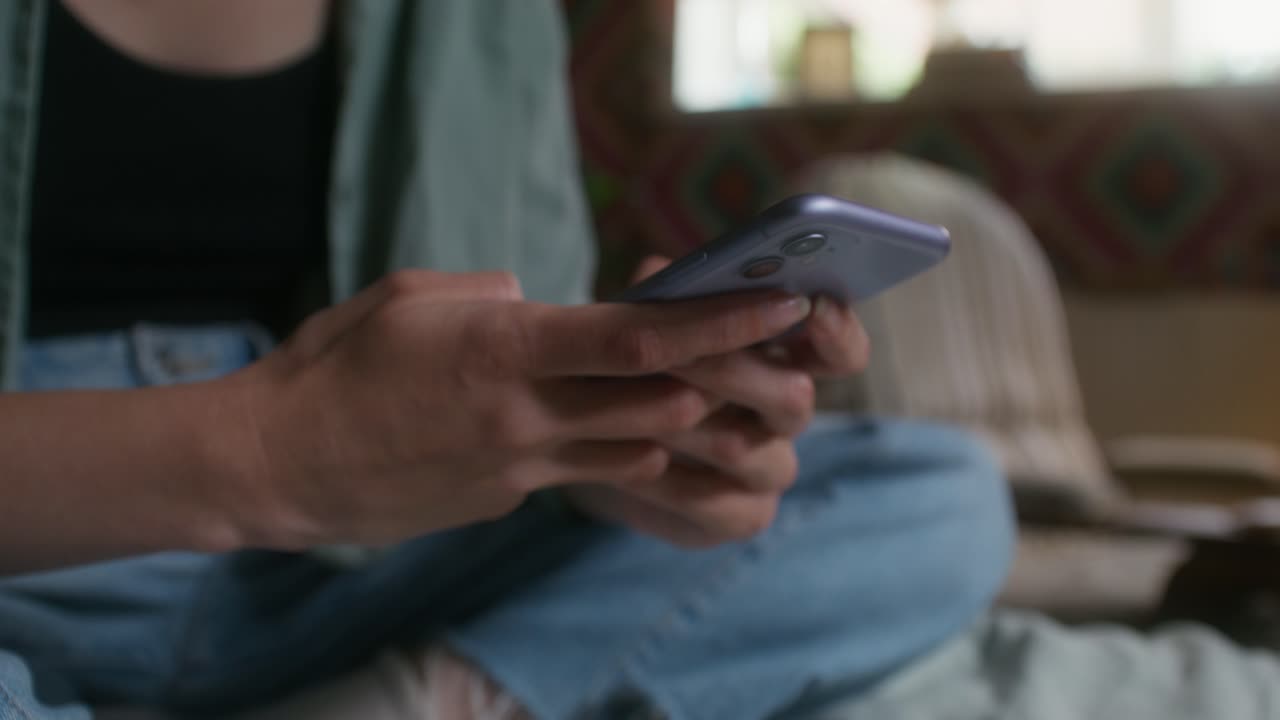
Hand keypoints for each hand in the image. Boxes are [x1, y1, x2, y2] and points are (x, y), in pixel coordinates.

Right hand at [222, 269, 812, 548]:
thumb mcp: (411, 297)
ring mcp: (518, 469)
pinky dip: (606, 450)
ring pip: (631, 449)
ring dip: (674, 424)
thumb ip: (491, 296)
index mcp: (503, 349)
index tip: (774, 305)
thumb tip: (538, 302)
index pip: (635, 338)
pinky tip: (603, 430)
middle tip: (769, 354)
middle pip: (655, 401)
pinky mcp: (506, 501)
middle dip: (720, 377)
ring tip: (709, 397)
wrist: (279, 464)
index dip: (715, 322)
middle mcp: (524, 416)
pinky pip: (576, 473)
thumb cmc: (335, 365)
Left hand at [564, 256, 868, 547]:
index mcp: (785, 358)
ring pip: (744, 450)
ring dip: (684, 425)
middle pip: (793, 399)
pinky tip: (628, 461)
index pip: (841, 351)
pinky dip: (667, 480)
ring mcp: (769, 472)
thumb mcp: (643, 322)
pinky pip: (715, 505)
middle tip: (677, 355)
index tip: (812, 305)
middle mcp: (788, 417)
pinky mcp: (738, 517)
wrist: (597, 445)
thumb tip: (659, 273)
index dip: (837, 331)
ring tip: (630, 406)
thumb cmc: (632, 368)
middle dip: (730, 372)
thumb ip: (663, 295)